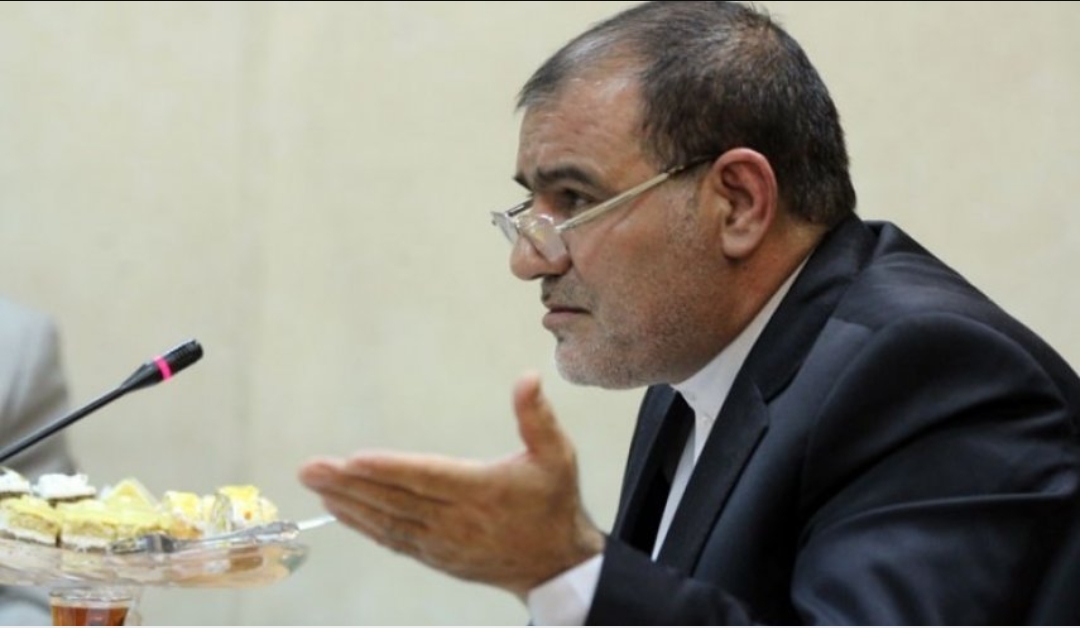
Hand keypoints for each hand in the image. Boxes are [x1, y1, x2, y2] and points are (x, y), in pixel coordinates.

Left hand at [298, 372, 604, 597]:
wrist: (555, 564)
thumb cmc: (553, 503)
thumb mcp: (557, 456)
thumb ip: (538, 417)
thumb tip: (528, 377)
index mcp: (483, 490)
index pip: (428, 477)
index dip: (390, 469)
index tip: (354, 459)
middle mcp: (458, 520)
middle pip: (396, 499)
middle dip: (351, 483)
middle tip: (311, 468)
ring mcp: (443, 543)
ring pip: (388, 521)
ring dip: (348, 502)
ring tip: (315, 483)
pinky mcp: (435, 556)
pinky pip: (392, 539)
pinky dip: (363, 525)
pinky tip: (339, 509)